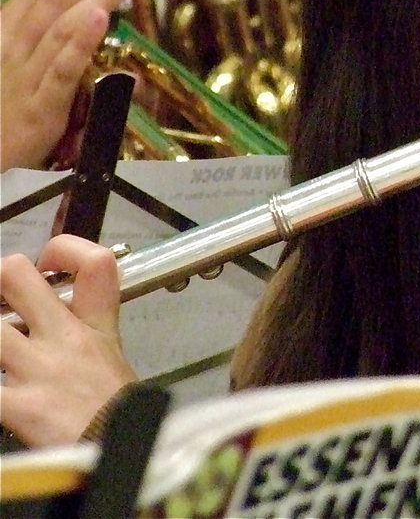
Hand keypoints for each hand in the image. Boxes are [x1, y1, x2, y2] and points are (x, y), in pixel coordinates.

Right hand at [0, 0, 137, 171]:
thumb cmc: (2, 120)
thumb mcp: (14, 74)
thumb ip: (41, 47)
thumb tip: (77, 18)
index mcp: (2, 40)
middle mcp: (9, 52)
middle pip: (51, 2)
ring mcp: (23, 78)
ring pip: (61, 26)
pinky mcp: (39, 107)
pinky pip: (63, 68)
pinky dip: (82, 39)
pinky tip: (101, 16)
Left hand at [0, 235, 136, 445]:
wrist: (122, 452)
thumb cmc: (113, 414)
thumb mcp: (113, 358)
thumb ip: (87, 331)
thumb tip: (52, 314)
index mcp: (93, 326)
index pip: (95, 261)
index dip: (62, 249)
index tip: (44, 262)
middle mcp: (65, 339)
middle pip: (15, 276)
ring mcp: (40, 369)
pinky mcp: (19, 405)